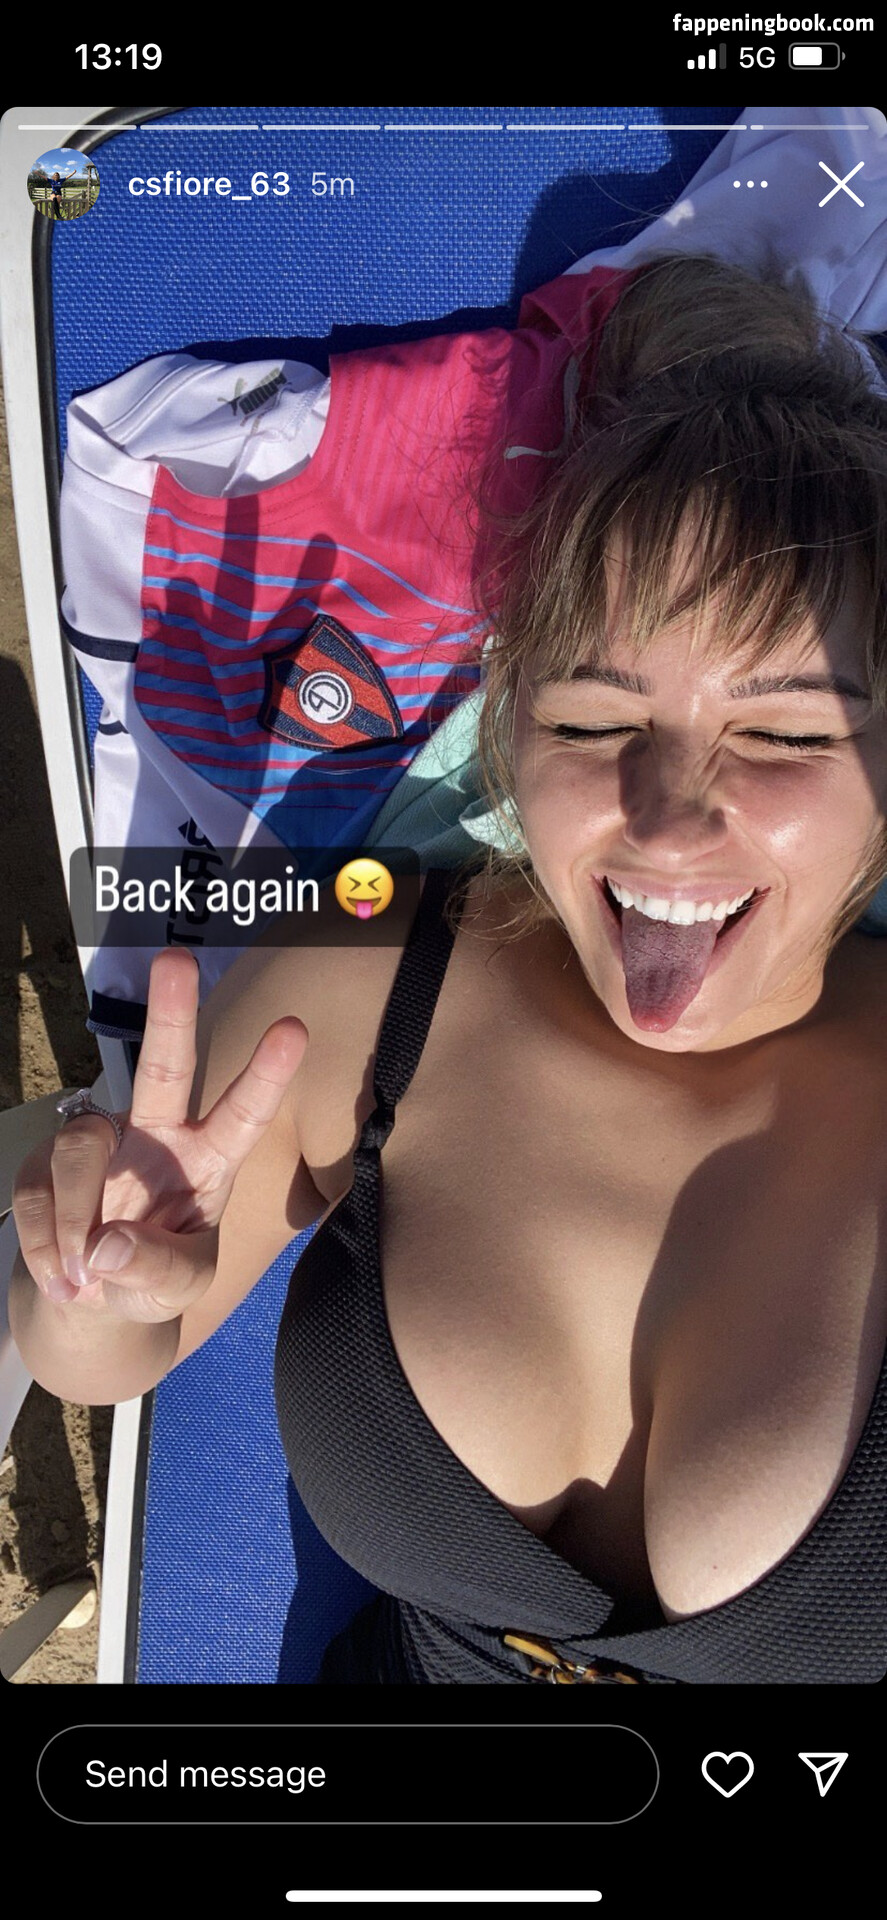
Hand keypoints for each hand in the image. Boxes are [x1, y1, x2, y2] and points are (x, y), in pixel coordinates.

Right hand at [12, 950, 306, 1323]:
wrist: (92, 1300)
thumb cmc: (153, 1280)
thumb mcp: (176, 1290)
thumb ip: (156, 1268)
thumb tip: (107, 1245)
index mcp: (207, 1160)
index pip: (243, 1114)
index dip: (266, 1073)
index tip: (295, 1027)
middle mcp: (158, 1134)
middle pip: (165, 1066)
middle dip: (170, 1012)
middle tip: (176, 957)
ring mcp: (100, 1141)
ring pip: (79, 1147)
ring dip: (75, 1216)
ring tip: (84, 1274)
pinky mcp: (45, 1160)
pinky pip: (36, 1191)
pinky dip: (44, 1244)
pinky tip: (61, 1272)